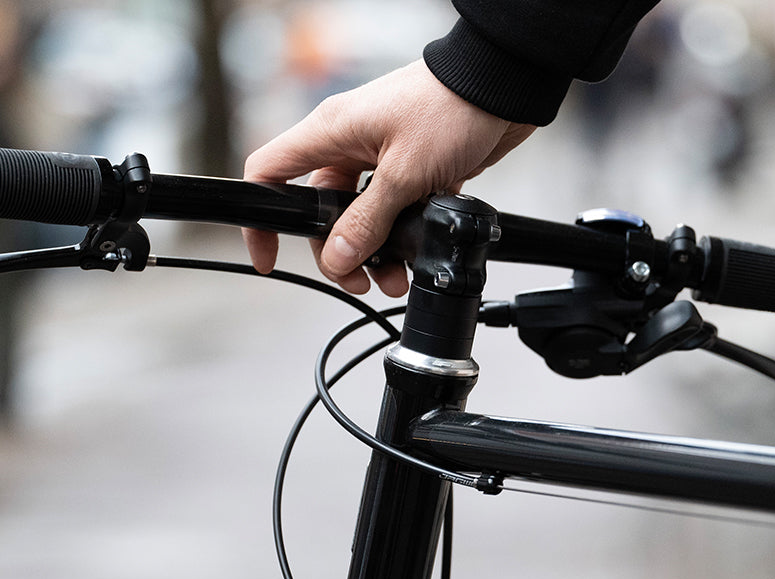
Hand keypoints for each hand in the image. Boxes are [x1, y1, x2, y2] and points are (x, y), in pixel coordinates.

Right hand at [243, 60, 535, 295]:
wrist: (502, 88)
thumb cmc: (451, 110)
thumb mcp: (404, 174)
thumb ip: (368, 220)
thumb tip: (338, 257)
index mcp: (331, 133)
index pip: (269, 172)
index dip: (261, 219)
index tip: (269, 258)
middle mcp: (348, 144)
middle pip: (321, 211)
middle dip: (338, 253)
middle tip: (361, 281)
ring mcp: (379, 157)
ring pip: (361, 217)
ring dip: (376, 254)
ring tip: (396, 280)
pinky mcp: (409, 169)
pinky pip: (393, 213)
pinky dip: (402, 239)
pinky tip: (416, 258)